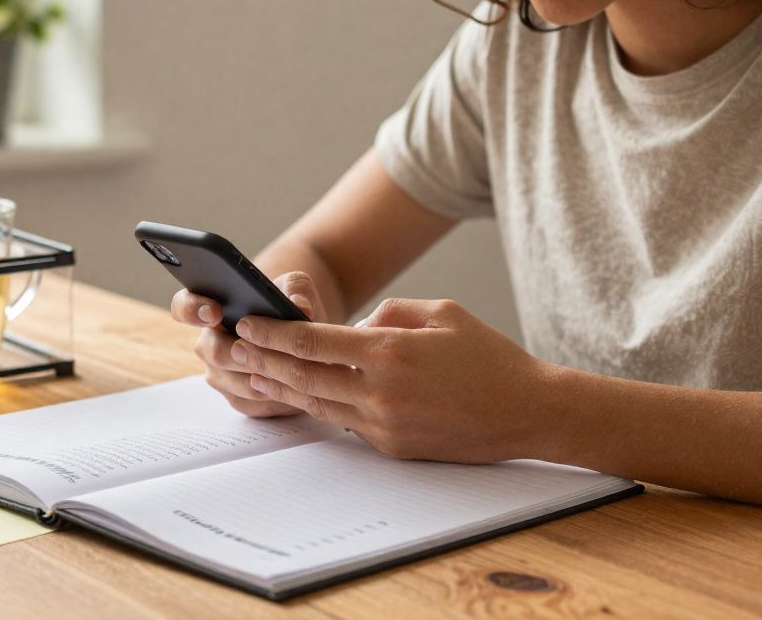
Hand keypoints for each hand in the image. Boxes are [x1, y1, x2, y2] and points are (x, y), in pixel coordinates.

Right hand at [170, 271, 326, 416]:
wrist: (298, 338)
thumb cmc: (287, 306)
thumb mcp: (294, 288)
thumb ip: (296, 288)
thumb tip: (300, 306)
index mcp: (209, 310)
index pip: (183, 307)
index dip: (193, 310)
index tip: (214, 312)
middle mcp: (208, 344)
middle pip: (215, 352)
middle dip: (243, 351)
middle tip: (269, 347)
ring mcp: (220, 375)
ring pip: (236, 382)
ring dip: (265, 375)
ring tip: (293, 365)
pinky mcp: (238, 399)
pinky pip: (252, 402)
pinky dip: (274, 395)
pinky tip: (294, 384)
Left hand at [231, 298, 554, 462]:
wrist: (528, 412)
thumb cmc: (489, 356)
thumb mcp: (442, 313)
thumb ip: (390, 313)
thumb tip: (354, 327)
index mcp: (391, 351)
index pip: (314, 341)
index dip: (275, 332)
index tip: (250, 322)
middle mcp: (381, 391)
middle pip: (304, 375)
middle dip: (263, 360)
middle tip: (233, 348)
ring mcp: (385, 424)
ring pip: (317, 404)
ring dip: (279, 388)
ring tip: (250, 374)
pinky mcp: (393, 447)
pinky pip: (346, 423)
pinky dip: (318, 406)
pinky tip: (297, 396)